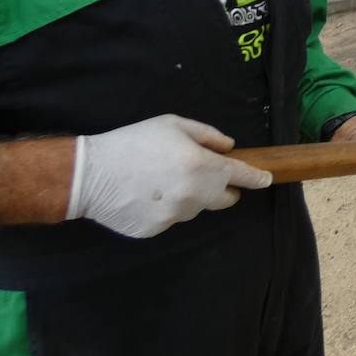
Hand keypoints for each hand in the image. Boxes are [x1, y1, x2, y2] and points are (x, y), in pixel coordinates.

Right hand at [67, 115, 271, 238]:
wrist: (90, 174)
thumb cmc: (133, 142)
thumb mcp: (173, 125)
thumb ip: (207, 135)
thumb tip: (228, 147)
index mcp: (202, 166)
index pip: (241, 176)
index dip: (256, 178)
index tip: (266, 179)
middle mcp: (194, 195)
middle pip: (225, 199)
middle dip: (223, 188)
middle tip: (203, 175)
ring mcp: (175, 216)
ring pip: (195, 208)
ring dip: (190, 197)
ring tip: (162, 180)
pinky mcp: (156, 230)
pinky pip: (171, 219)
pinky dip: (166, 208)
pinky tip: (146, 195)